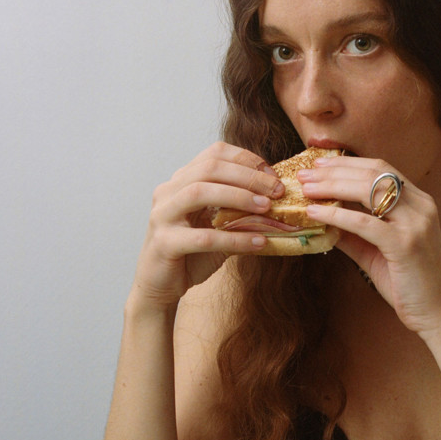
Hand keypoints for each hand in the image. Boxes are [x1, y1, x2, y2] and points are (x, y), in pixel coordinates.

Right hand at [129, 143, 283, 309]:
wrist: (161, 286)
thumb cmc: (192, 253)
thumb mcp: (219, 226)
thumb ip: (241, 211)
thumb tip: (279, 202)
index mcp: (182, 180)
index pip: (215, 153)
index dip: (247, 159)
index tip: (273, 176)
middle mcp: (168, 191)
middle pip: (209, 168)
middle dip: (248, 176)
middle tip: (277, 191)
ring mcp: (162, 215)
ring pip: (200, 192)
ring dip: (239, 197)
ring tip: (267, 208)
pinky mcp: (164, 243)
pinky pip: (203, 237)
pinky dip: (235, 239)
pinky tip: (258, 243)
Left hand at [298, 155, 440, 334]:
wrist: (439, 314)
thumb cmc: (409, 284)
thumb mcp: (376, 252)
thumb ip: (353, 234)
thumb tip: (321, 220)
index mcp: (418, 202)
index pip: (380, 167)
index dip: (347, 162)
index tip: (318, 163)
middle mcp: (421, 205)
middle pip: (373, 172)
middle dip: (334, 170)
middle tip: (304, 174)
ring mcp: (416, 223)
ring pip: (369, 189)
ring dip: (332, 186)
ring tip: (306, 189)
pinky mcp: (406, 244)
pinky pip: (365, 222)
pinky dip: (337, 215)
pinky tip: (316, 214)